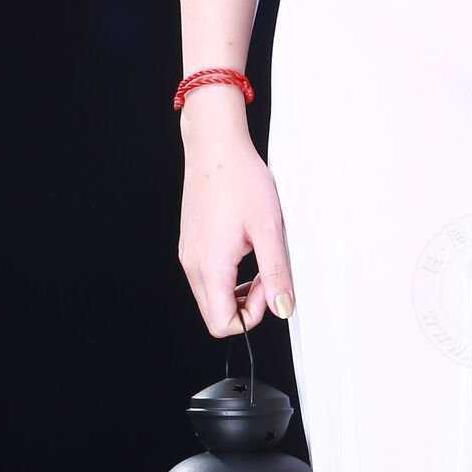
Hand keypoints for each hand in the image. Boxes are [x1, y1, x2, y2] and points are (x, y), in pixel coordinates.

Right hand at [178, 117, 295, 337]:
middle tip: (265, 275)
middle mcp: (193, 265)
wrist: (215, 147)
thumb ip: (275, 273)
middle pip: (214, 314)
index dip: (252, 316)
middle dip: (245, 306)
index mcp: (211, 266)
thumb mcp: (268, 229)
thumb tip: (283, 308)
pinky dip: (227, 274)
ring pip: (210, 296)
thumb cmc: (240, 180)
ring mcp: (189, 255)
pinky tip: (243, 247)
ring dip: (236, 290)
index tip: (267, 288)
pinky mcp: (190, 244)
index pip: (222, 324)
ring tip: (256, 258)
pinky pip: (206, 277)